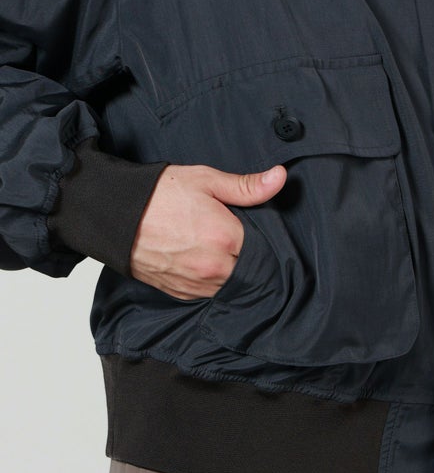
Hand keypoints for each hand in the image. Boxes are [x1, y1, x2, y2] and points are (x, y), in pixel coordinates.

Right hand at [129, 163, 286, 299]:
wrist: (115, 215)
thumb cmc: (158, 195)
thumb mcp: (206, 180)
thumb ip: (246, 186)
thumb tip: (279, 178)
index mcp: (226, 239)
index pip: (264, 248)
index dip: (260, 237)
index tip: (252, 228)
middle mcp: (214, 268)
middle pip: (249, 268)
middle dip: (246, 255)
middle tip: (231, 236)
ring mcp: (197, 284)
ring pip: (231, 284)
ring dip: (230, 270)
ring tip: (216, 248)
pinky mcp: (182, 293)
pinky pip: (209, 292)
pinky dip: (211, 280)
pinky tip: (202, 261)